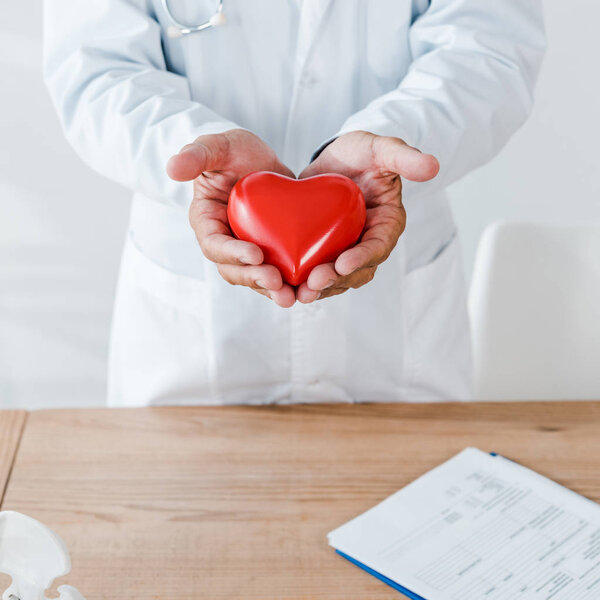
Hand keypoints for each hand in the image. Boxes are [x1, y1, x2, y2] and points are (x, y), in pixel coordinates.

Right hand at [167, 129, 295, 307]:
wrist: (259, 161)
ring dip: (271, 289)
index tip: (255, 254)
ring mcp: (246, 250)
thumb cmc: (233, 152)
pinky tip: (306, 289)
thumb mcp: (217, 146)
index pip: (214, 244)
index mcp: (206, 222)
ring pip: (254, 277)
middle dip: (253, 278)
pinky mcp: (269, 252)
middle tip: (276, 281)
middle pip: (233, 270)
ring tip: (291, 296)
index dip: (232, 253)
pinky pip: (276, 272)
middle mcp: (224, 242)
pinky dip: (289, 282)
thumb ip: (197, 154)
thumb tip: (172, 167)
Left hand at [296, 131, 439, 302]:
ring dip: (321, 288)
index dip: (362, 258)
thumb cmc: (363, 153)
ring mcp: (346, 249)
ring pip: (338, 278)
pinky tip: (289, 287)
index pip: (378, 247)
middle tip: (314, 282)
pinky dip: (305, 282)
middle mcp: (369, 243)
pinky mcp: (324, 251)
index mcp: (387, 224)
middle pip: (357, 271)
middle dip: (337, 280)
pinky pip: (318, 272)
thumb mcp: (382, 149)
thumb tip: (433, 167)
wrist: (336, 159)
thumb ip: (405, 157)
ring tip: (302, 292)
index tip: (343, 264)